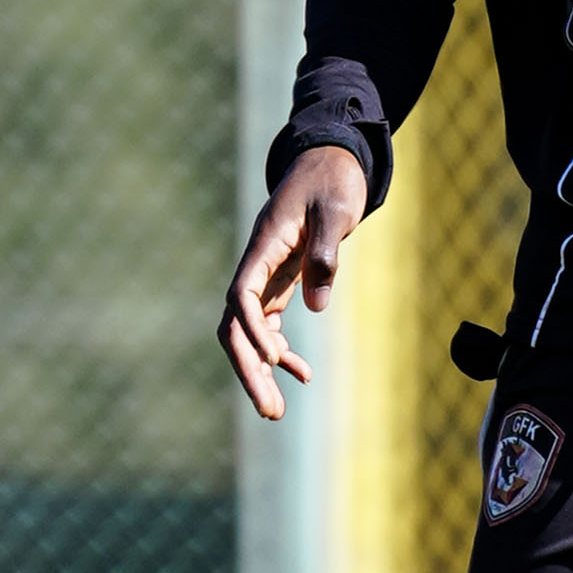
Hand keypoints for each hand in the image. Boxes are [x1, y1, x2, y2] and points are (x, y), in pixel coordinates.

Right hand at [219, 144, 369, 419]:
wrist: (331, 160)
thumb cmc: (333, 181)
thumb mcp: (336, 211)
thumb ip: (324, 255)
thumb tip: (315, 308)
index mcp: (263, 245)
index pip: (242, 295)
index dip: (252, 329)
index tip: (276, 359)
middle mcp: (256, 265)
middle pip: (236, 325)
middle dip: (248, 369)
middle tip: (270, 413)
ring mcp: (265, 276)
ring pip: (248, 332)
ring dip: (259, 371)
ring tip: (276, 413)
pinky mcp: (279, 282)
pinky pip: (268, 325)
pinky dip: (280, 353)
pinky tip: (302, 374)